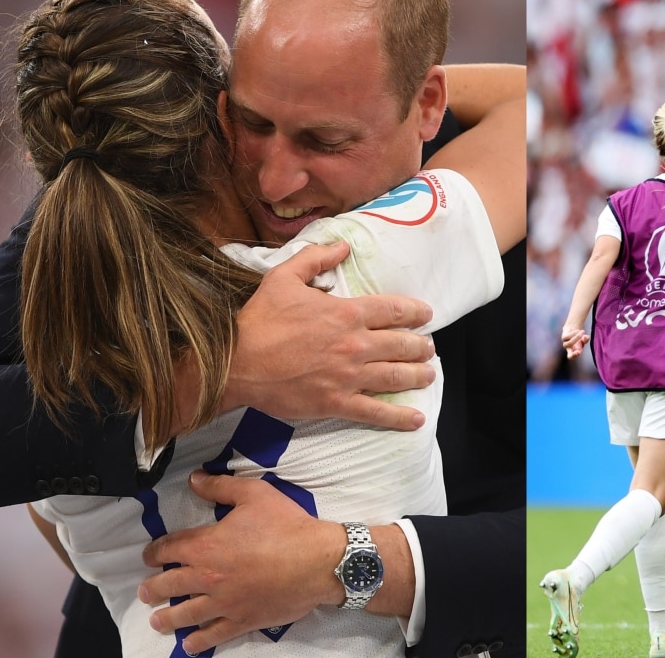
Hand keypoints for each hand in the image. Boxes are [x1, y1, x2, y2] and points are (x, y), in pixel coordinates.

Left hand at [138, 472, 344, 654]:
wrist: (317, 561)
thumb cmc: (286, 525)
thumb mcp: (255, 494)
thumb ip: (221, 487)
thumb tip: (194, 479)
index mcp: (206, 546)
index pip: (170, 549)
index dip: (155, 552)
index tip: (149, 556)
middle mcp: (208, 577)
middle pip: (170, 585)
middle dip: (153, 589)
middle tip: (145, 592)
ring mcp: (224, 603)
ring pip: (186, 614)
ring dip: (167, 618)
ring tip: (157, 621)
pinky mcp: (242, 620)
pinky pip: (214, 634)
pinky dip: (199, 641)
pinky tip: (190, 645)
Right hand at [223, 242, 436, 431]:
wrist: (235, 363)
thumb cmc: (259, 320)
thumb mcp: (283, 277)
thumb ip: (315, 258)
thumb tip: (342, 247)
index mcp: (346, 313)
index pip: (394, 310)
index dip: (416, 312)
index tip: (427, 315)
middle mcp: (355, 344)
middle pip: (402, 345)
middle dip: (421, 347)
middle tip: (429, 349)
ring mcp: (349, 376)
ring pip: (397, 376)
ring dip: (418, 375)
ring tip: (429, 375)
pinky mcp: (337, 403)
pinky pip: (376, 412)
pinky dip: (400, 417)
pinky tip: (417, 418)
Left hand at [562, 324, 589, 358]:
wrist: (573, 329)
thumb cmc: (579, 337)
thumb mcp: (584, 339)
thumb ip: (586, 339)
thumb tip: (586, 337)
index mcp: (574, 352)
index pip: (572, 357)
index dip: (574, 356)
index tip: (578, 352)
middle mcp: (569, 349)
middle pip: (569, 356)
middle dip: (573, 355)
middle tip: (578, 352)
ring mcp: (565, 344)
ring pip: (570, 343)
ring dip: (578, 337)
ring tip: (583, 331)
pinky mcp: (563, 337)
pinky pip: (569, 336)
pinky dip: (575, 333)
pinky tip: (578, 330)